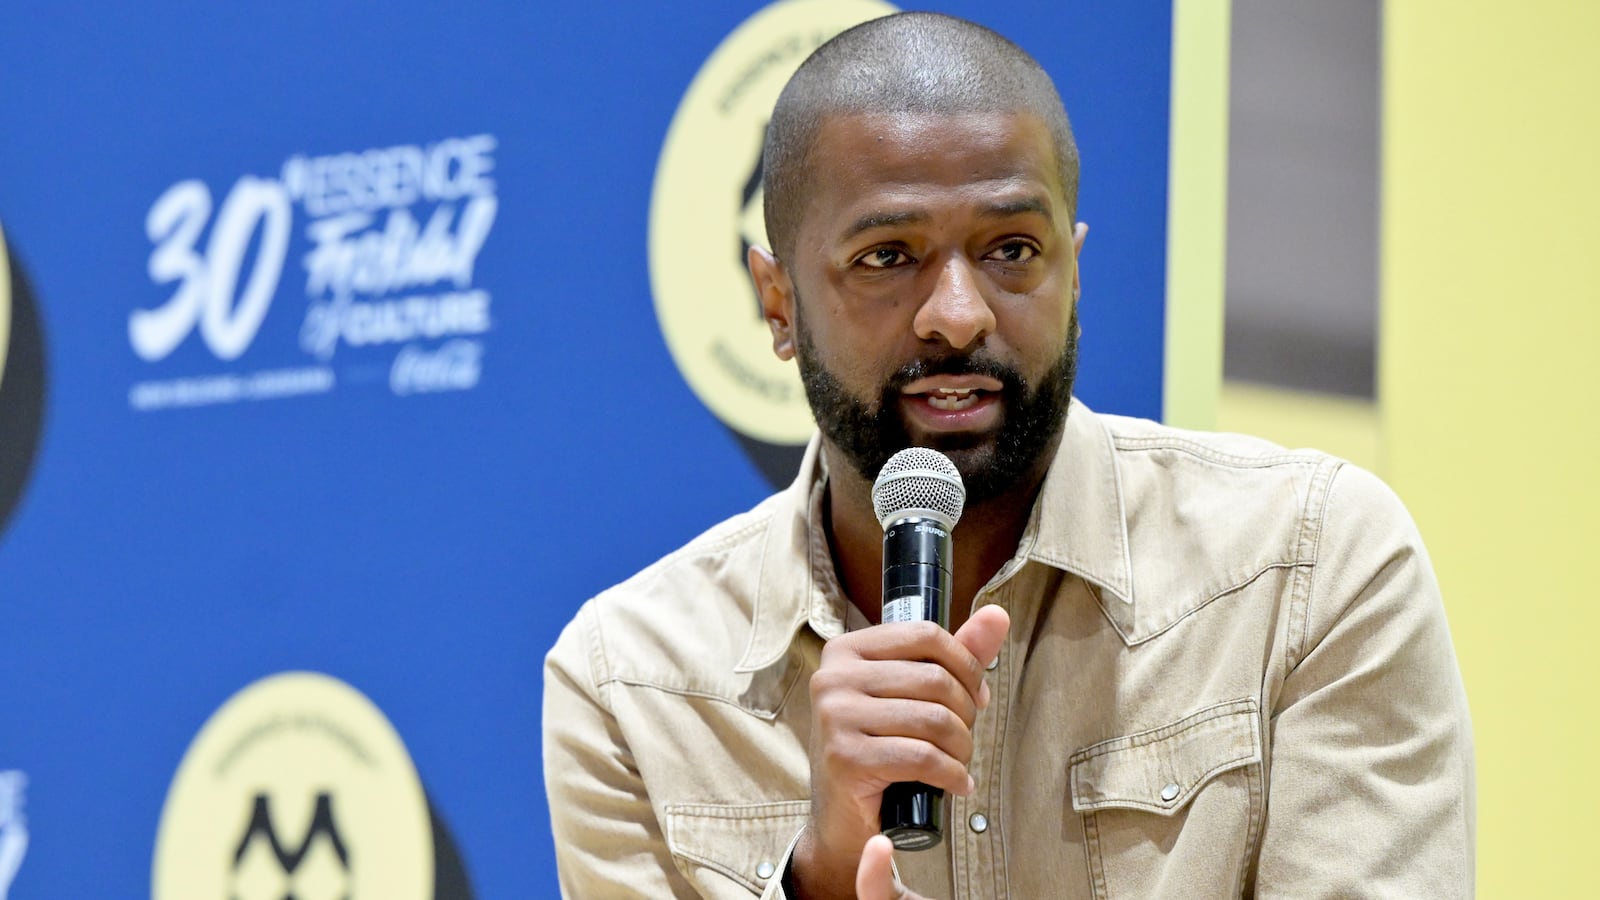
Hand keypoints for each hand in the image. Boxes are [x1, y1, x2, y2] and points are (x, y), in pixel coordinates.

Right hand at [790, 604, 1009, 898]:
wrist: (842, 819)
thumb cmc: (878, 750)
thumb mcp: (910, 696)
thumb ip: (953, 656)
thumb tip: (997, 616)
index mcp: (846, 650)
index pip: (926, 635)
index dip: (966, 665)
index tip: (976, 696)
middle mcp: (834, 676)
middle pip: (934, 678)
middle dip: (966, 713)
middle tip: (965, 738)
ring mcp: (836, 716)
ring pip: (934, 719)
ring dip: (962, 747)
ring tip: (960, 761)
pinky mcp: (845, 757)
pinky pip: (923, 757)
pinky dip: (952, 774)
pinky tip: (957, 783)